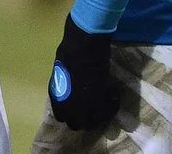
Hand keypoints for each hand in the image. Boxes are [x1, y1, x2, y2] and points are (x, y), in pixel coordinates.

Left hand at [47, 15, 118, 130]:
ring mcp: (81, 109)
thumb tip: (72, 86)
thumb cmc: (71, 52)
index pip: (62, 116)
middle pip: (76, 124)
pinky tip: (115, 94)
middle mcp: (66, 108)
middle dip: (85, 118)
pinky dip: (112, 106)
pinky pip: (107, 112)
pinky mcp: (97, 106)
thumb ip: (66, 84)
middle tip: (95, 107)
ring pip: (93, 123)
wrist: (83, 48)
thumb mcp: (62, 72)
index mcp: (56, 98)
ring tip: (108, 101)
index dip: (72, 113)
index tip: (81, 107)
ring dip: (100, 115)